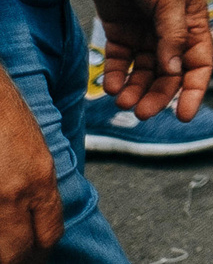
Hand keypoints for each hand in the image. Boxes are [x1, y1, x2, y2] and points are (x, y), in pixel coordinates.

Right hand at [0, 79, 61, 263]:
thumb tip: (37, 221)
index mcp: (40, 180)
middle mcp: (15, 193)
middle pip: (18, 251)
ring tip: (5, 247)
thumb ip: (40, 190)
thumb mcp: (37, 155)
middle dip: (18, 257)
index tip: (36, 250)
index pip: (50, 233)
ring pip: (0, 248)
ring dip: (3, 251)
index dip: (42, 247)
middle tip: (18, 255)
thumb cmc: (10, 122)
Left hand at [84, 0, 210, 124]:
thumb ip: (172, 36)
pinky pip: (119, 61)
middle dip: (156, 95)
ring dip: (134, 90)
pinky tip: (110, 86)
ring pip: (143, 72)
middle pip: (168, 74)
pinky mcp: (119, 30)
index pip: (198, 64)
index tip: (182, 115)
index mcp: (194, 23)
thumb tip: (173, 71)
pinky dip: (115, 75)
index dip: (192, 91)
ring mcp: (145, 32)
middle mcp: (171, 32)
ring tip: (121, 102)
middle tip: (139, 113)